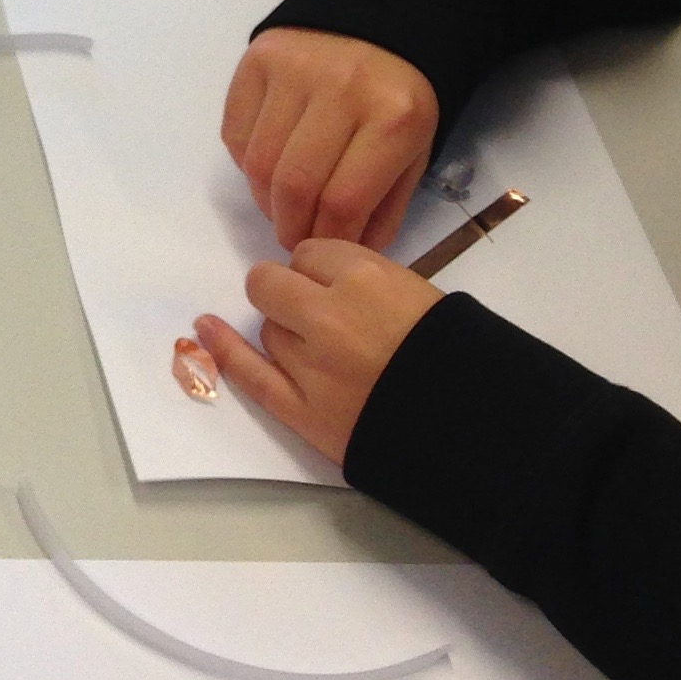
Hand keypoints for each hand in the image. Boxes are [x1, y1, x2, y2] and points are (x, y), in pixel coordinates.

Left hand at [193, 240, 439, 467]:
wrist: (476, 426)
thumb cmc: (456, 354)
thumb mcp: (419, 293)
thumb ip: (364, 279)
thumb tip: (316, 276)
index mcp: (366, 278)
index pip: (309, 252)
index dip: (319, 270)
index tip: (336, 285)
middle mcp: (329, 315)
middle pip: (271, 285)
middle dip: (286, 291)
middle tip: (314, 311)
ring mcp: (310, 365)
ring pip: (268, 330)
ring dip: (288, 335)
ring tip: (330, 356)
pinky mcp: (302, 410)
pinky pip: (248, 373)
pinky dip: (222, 349)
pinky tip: (204, 328)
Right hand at [222, 26, 440, 252]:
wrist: (383, 22)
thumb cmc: (400, 98)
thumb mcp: (414, 153)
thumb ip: (383, 207)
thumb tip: (344, 251)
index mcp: (393, 117)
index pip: (343, 201)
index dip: (326, 238)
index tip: (320, 249)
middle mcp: (340, 87)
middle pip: (293, 185)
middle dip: (289, 226)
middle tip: (293, 237)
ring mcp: (294, 68)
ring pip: (258, 163)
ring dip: (264, 200)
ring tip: (280, 205)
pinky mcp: (258, 58)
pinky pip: (236, 132)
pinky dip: (246, 163)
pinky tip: (269, 164)